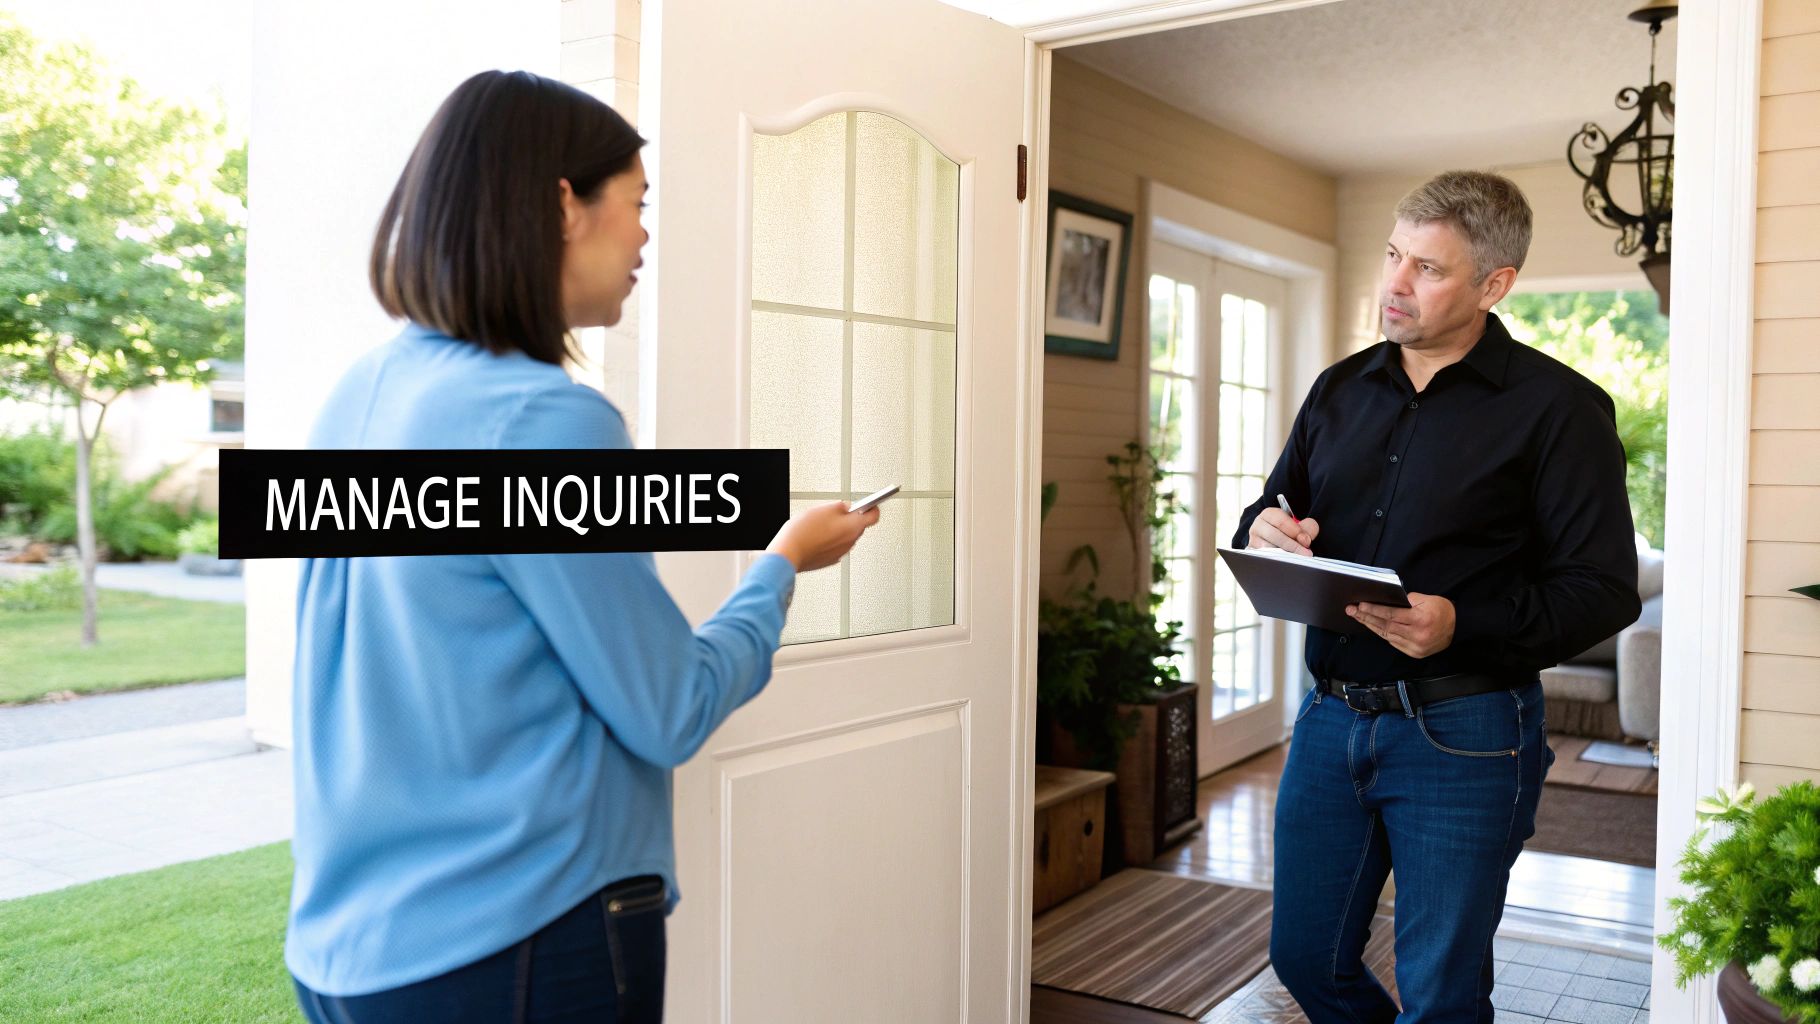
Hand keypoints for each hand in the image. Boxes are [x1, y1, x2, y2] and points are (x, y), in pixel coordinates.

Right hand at [766, 500, 880, 572]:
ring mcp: (841, 552)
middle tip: (837, 511)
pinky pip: (836, 546)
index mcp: (853, 527)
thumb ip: (840, 506)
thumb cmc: (804, 531)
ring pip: (846, 536)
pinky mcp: (830, 559)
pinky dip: (830, 540)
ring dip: (839, 529)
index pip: (874, 516)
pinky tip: (817, 535)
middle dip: (851, 518)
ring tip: (821, 524)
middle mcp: (850, 542)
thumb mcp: (823, 508)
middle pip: (859, 526)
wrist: (789, 553)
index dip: (872, 507)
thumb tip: (846, 507)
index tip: (870, 503)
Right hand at [1247, 508, 1319, 555]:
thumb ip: (1307, 528)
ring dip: (1285, 555)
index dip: (1296, 531)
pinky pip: (1264, 559)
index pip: (1281, 522)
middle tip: (1306, 554)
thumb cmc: (1289, 532)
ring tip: (1297, 560)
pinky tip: (1287, 564)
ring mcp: (1253, 541)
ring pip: (1268, 549)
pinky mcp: (1253, 555)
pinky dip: (1277, 562)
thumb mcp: (1299, 526)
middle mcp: (1257, 526)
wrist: (1278, 542)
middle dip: (1293, 546)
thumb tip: (1304, 539)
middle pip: (1275, 536)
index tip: (1307, 541)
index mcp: (1269, 514)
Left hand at [1347, 593, 1454, 658]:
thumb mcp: (1426, 599)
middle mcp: (1417, 635)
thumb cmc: (1442, 610)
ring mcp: (1415, 647)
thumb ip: (1406, 601)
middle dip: (1366, 617)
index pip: (1391, 614)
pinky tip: (1373, 626)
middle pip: (1386, 625)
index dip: (1374, 610)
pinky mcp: (1414, 654)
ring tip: (1359, 617)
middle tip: (1351, 611)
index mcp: (1420, 620)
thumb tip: (1386, 601)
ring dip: (1371, 626)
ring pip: (1387, 635)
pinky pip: (1393, 642)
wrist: (1458, 628)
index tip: (1360, 605)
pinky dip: (1382, 634)